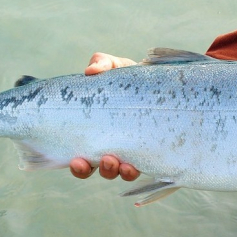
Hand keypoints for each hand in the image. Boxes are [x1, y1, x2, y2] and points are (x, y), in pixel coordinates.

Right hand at [69, 52, 140, 180]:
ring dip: (117, 171)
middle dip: (100, 170)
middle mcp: (110, 146)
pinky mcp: (149, 149)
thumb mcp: (114, 67)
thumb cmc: (129, 77)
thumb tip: (91, 71)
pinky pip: (141, 166)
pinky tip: (134, 165)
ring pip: (119, 171)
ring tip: (119, 164)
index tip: (77, 160)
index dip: (78, 165)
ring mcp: (130, 149)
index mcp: (96, 132)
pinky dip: (135, 168)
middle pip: (99, 169)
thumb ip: (101, 64)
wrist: (158, 82)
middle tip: (104, 161)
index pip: (82, 156)